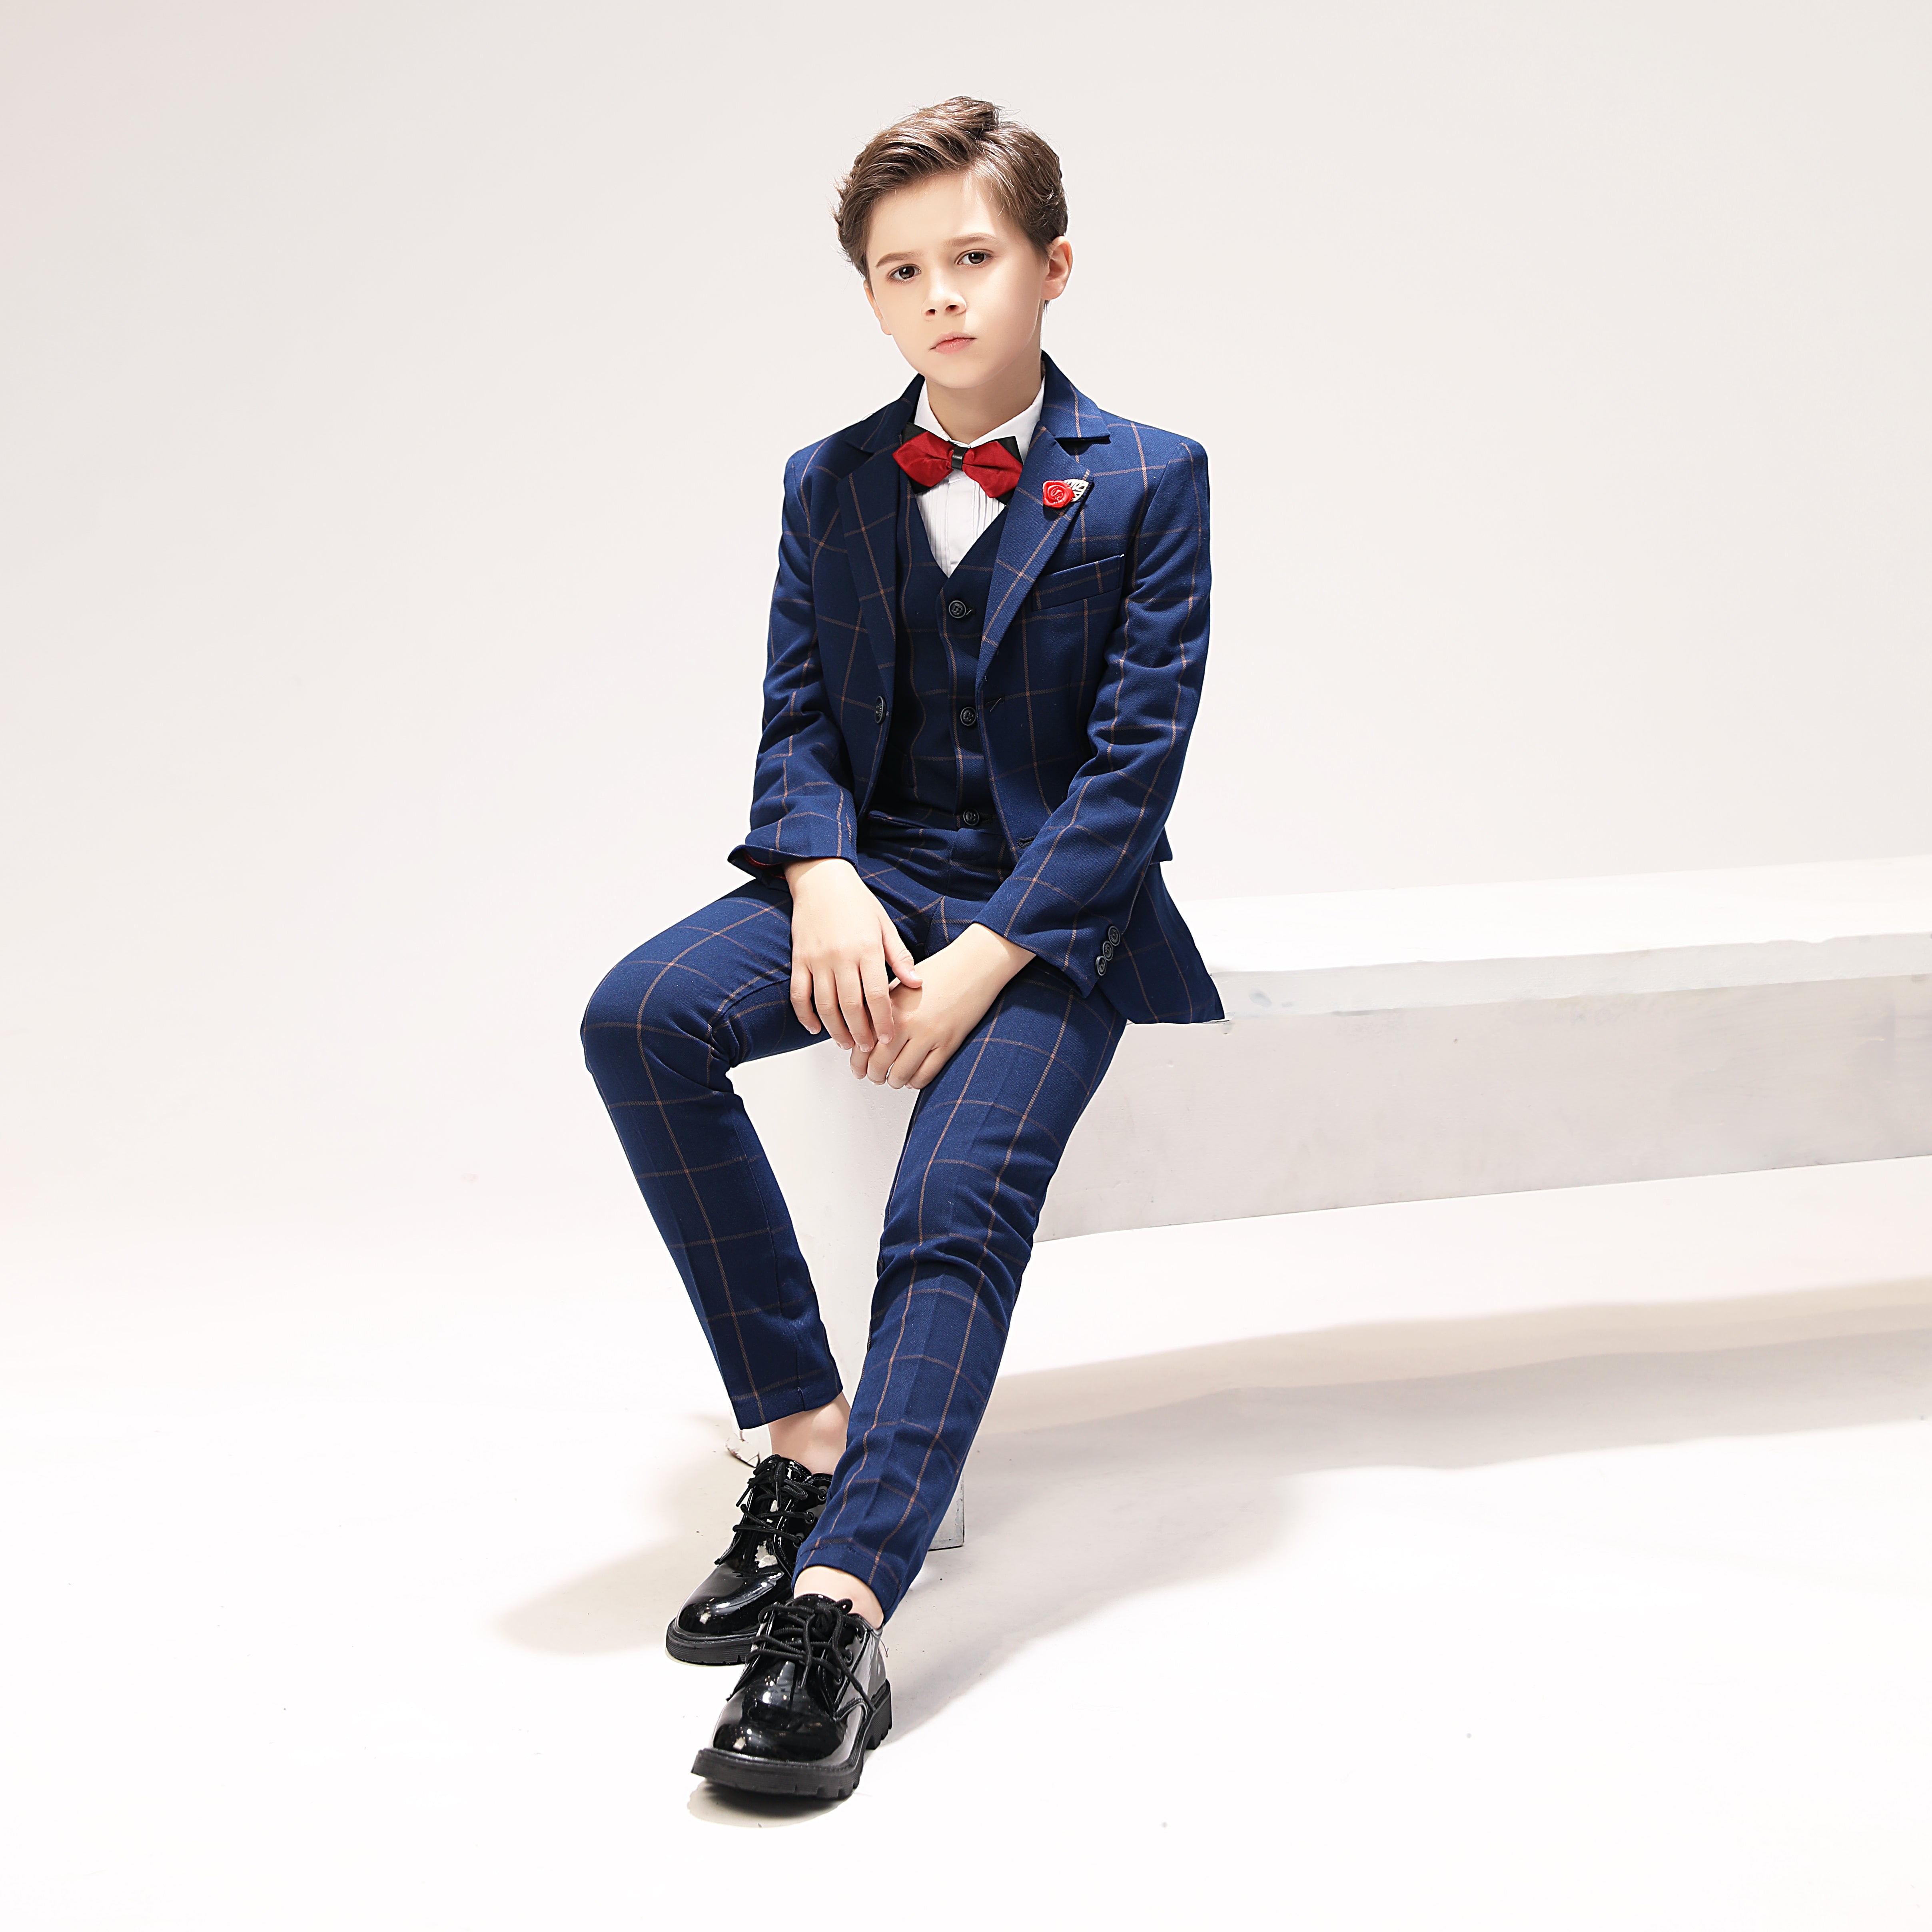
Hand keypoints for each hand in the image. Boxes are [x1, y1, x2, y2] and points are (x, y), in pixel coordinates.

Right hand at [784, 857, 921, 1054]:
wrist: (821, 879)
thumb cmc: (857, 903)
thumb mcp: (884, 925)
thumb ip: (899, 957)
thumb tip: (917, 984)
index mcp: (866, 949)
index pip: (877, 994)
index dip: (883, 1020)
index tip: (888, 1038)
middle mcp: (841, 956)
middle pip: (851, 1006)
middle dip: (861, 1032)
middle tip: (868, 1048)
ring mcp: (816, 959)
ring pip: (824, 1005)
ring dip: (835, 1029)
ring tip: (846, 1043)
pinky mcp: (798, 959)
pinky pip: (799, 994)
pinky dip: (805, 1015)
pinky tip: (816, 1028)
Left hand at [852, 923, 1034, 1090]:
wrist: (973, 965)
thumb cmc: (939, 973)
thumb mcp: (902, 986)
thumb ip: (883, 1009)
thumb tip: (865, 1035)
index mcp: (891, 1006)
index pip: (864, 1043)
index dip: (857, 1062)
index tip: (857, 1068)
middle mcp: (907, 1022)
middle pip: (879, 1063)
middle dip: (873, 1076)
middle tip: (874, 1077)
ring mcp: (929, 1035)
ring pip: (901, 1074)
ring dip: (894, 1082)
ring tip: (893, 1080)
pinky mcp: (948, 1044)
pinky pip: (925, 1075)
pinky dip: (916, 1082)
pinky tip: (913, 1078)